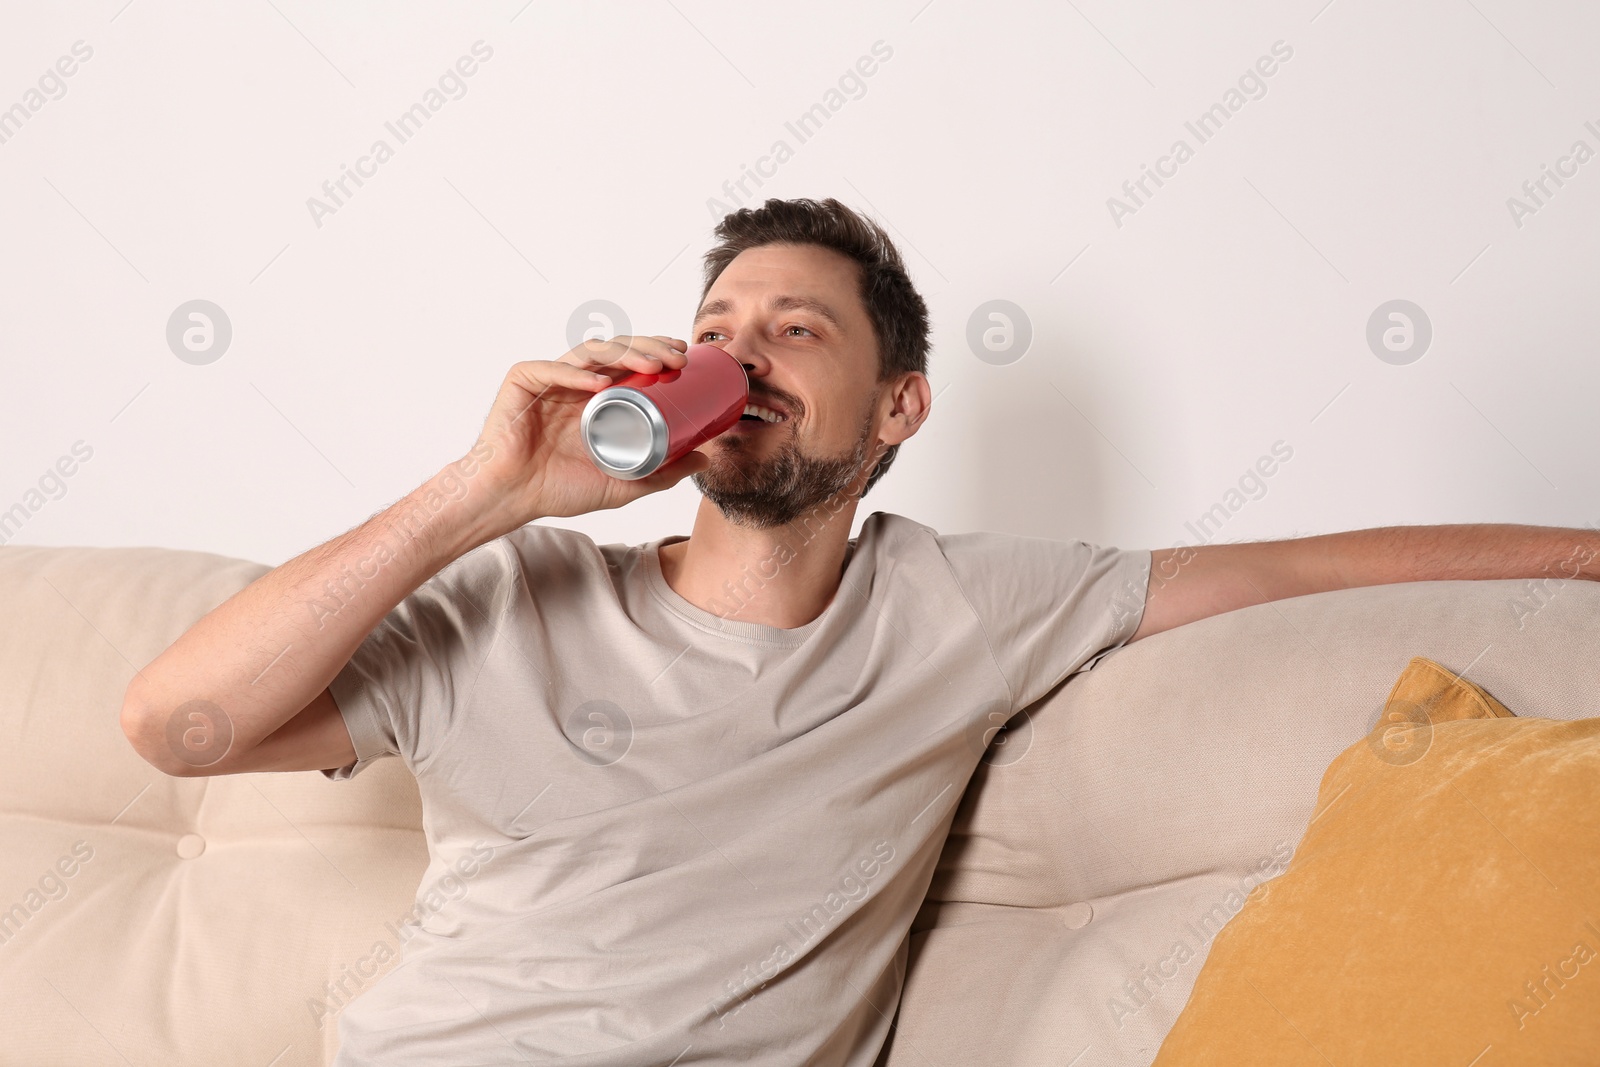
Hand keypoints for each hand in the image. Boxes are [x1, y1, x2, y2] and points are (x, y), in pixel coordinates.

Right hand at [467, 336, 711, 528]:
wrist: (512, 499)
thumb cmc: (558, 489)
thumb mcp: (624, 483)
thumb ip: (662, 472)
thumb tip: (706, 459)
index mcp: (596, 397)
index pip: (630, 362)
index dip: (656, 352)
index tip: (683, 358)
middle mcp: (575, 382)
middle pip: (615, 350)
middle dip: (649, 347)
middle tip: (676, 358)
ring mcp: (549, 379)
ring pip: (589, 351)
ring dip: (623, 352)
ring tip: (651, 365)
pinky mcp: (522, 382)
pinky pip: (548, 369)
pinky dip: (574, 373)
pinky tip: (597, 383)